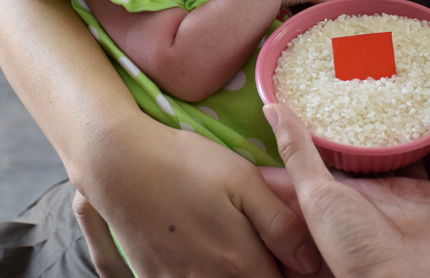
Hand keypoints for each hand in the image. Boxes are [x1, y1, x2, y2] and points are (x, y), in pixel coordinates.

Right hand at [72, 113, 321, 277]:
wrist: (120, 164)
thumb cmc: (186, 164)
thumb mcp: (242, 179)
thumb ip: (279, 221)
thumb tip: (309, 260)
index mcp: (238, 261)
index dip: (291, 271)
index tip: (290, 253)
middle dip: (263, 268)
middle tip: (257, 240)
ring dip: (232, 271)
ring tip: (227, 241)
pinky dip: (201, 271)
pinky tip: (199, 246)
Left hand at [263, 103, 429, 277]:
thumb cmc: (354, 250)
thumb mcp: (315, 195)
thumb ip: (297, 152)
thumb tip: (271, 108)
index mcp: (346, 189)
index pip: (339, 148)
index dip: (336, 121)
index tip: (330, 90)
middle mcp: (378, 190)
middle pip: (375, 147)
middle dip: (373, 120)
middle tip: (368, 81)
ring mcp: (411, 194)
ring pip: (410, 149)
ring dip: (407, 126)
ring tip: (401, 90)